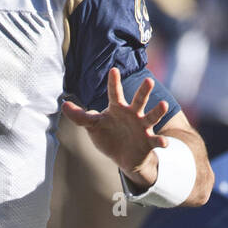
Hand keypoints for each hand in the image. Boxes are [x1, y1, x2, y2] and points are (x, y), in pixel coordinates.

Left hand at [62, 69, 168, 190]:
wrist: (124, 157)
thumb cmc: (109, 136)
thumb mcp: (93, 126)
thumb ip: (80, 117)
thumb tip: (63, 105)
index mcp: (118, 108)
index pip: (115, 93)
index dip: (114, 82)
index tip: (114, 70)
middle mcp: (133, 114)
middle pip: (139, 100)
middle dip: (144, 91)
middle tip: (149, 80)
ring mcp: (142, 127)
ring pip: (151, 116)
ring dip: (157, 111)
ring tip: (163, 104)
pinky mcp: (149, 141)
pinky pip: (156, 140)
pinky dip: (161, 142)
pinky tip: (164, 143)